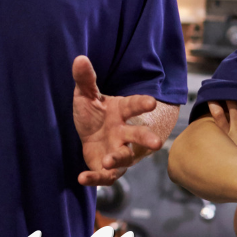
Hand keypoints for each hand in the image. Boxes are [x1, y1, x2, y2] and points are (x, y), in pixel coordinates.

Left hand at [72, 55, 166, 186]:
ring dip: (120, 159)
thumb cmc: (94, 113)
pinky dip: (95, 178)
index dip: (143, 103)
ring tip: (110, 160)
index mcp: (121, 112)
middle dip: (148, 138)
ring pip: (125, 157)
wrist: (91, 135)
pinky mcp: (108, 167)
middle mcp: (124, 133)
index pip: (134, 106)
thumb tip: (79, 58)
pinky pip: (105, 176)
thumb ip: (85, 79)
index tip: (152, 101)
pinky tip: (82, 178)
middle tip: (157, 143)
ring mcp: (118, 151)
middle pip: (139, 136)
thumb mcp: (86, 94)